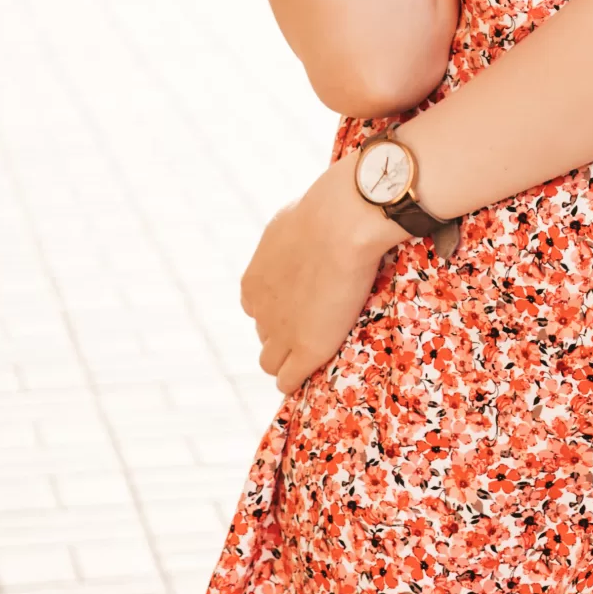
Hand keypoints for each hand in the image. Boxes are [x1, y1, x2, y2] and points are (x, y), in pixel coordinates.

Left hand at [240, 159, 405, 394]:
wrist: (339, 223)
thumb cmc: (323, 214)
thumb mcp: (289, 224)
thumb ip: (287, 242)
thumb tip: (302, 232)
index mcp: (252, 282)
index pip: (256, 308)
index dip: (280, 308)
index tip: (303, 303)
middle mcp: (259, 310)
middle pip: (265, 335)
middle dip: (284, 333)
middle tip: (317, 323)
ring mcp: (280, 333)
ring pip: (270, 361)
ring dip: (289, 357)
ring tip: (318, 349)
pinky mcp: (306, 350)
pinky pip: (288, 380)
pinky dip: (297, 379)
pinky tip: (311, 372)